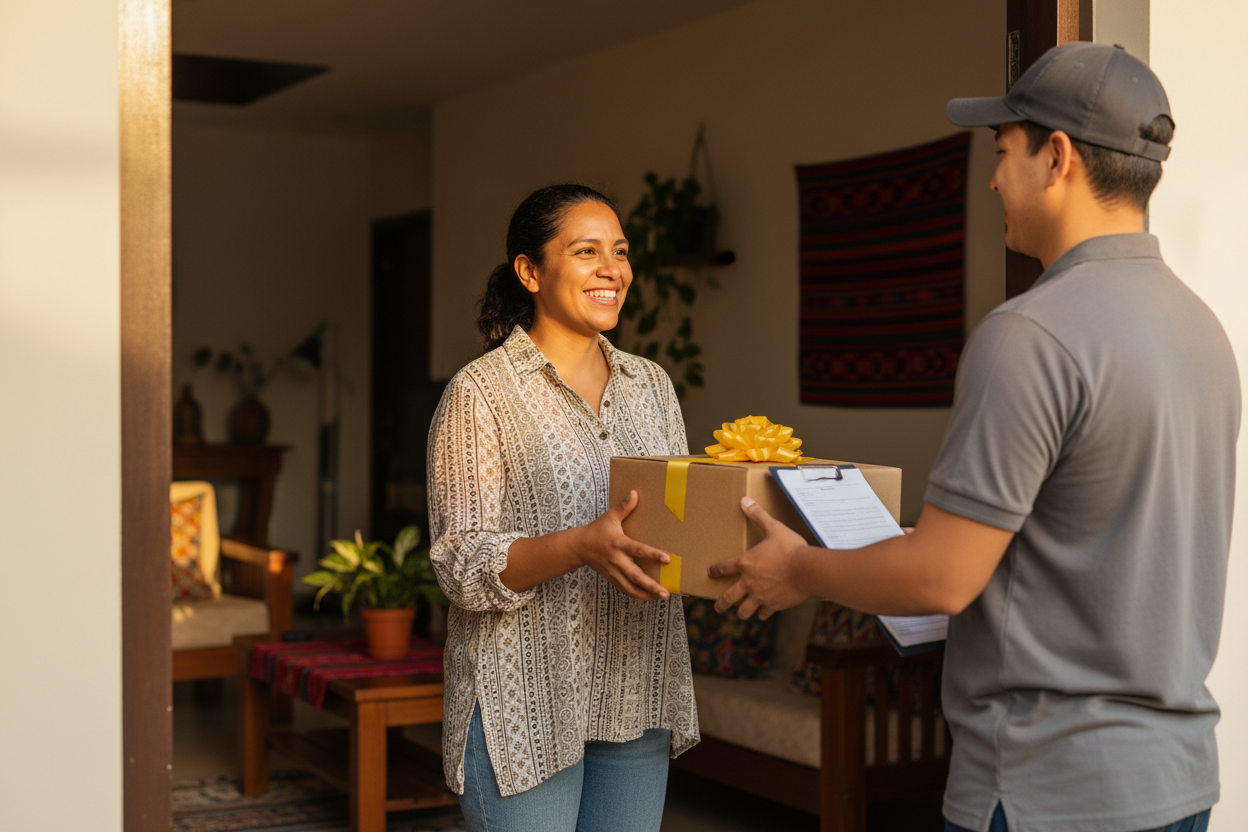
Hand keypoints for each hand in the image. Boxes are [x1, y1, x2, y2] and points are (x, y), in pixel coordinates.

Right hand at [575, 490, 672, 600]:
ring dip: (646, 594)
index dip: (653, 554)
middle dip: (651, 585)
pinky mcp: (612, 578)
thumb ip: (624, 507)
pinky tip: (649, 597)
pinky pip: (626, 589)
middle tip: (665, 592)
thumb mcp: (610, 517)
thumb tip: (635, 493)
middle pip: (635, 576)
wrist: (579, 547)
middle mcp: (617, 560)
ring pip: (631, 587)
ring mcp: (614, 571)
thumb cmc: (597, 530)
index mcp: (618, 544)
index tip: (667, 559)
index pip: (638, 550)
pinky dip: (638, 595)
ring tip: (661, 596)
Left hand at [708, 497, 810, 618]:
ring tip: (741, 612)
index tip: (709, 572)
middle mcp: (749, 582)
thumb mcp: (774, 528)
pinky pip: (764, 613)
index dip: (715, 570)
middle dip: (721, 604)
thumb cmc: (790, 548)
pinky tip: (764, 612)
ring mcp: (761, 596)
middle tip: (718, 608)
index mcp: (746, 563)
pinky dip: (763, 613)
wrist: (807, 569)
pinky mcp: (774, 605)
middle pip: (729, 597)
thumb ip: (758, 515)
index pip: (724, 568)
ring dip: (742, 611)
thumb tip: (744, 500)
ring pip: (744, 610)